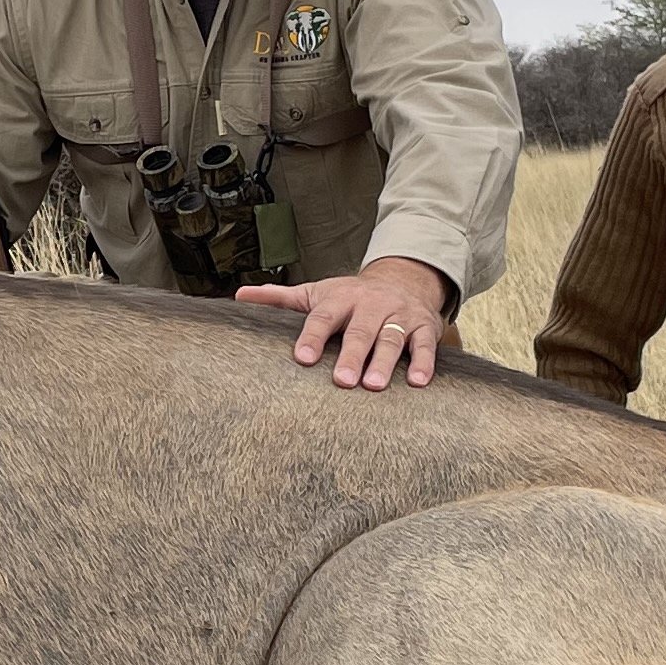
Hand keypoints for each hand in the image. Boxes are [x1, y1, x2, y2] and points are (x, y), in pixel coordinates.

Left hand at [240, 256, 451, 391]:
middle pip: (360, 331)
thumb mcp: (317, 293)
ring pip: (391, 339)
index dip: (313, 336)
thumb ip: (280, 299)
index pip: (323, 317)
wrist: (403, 279)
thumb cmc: (351, 296)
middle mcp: (371, 305)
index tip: (303, 358)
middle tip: (342, 380)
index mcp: (341, 298)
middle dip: (352, 355)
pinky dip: (424, 362)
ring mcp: (399, 315)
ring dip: (384, 362)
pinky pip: (425, 345)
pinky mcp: (424, 326)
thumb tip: (240, 297)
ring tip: (374, 385)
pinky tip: (417, 382)